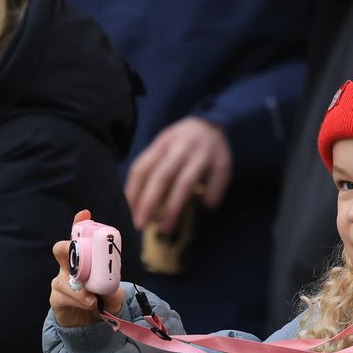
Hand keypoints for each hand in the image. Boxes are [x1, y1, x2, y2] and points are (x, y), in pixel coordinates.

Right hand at [49, 209, 124, 326]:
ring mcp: (60, 282)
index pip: (79, 239)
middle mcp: (68, 268)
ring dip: (81, 289)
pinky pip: (64, 295)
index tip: (85, 213)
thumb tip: (109, 287)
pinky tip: (89, 304)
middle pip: (61, 250)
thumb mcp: (115, 295)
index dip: (80, 224)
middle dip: (68, 248)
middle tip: (79, 254)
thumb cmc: (103, 302)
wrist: (92, 324)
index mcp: (84, 261)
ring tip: (95, 299)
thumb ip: (113, 289)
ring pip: (64, 279)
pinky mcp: (56, 298)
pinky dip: (79, 300)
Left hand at [125, 116, 231, 231]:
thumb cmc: (183, 143)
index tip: (129, 213)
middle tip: (141, 225)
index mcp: (162, 143)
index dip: (134, 191)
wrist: (214, 124)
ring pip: (185, 182)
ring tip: (167, 228)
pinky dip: (211, 197)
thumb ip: (152, 168)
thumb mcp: (164, 147)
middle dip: (149, 202)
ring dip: (174, 207)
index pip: (143, 168)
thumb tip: (135, 203)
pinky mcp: (223, 161)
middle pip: (162, 176)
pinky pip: (216, 183)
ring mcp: (203, 154)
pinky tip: (207, 208)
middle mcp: (181, 147)